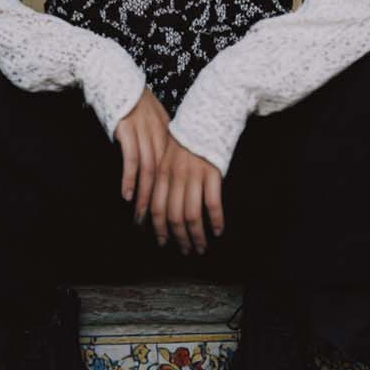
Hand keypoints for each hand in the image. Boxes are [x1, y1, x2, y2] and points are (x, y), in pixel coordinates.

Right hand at [114, 87, 170, 224]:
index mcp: (167, 132)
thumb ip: (158, 136)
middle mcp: (158, 133)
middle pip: (163, 175)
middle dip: (160, 203)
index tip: (168, 215)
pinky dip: (129, 179)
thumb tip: (160, 160)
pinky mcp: (127, 129)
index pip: (172, 170)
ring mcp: (143, 131)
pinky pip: (131, 159)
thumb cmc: (130, 97)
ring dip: (144, 197)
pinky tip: (126, 195)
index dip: (171, 194)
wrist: (113, 74)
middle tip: (156, 225)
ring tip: (140, 217)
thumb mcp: (151, 116)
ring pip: (149, 171)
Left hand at [150, 136, 223, 255]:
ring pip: (192, 215)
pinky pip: (213, 203)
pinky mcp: (213, 173)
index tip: (162, 242)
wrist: (206, 118)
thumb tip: (152, 207)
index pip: (156, 207)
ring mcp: (195, 175)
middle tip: (185, 251)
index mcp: (161, 172)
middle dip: (178, 238)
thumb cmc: (185, 141)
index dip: (158, 228)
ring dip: (196, 236)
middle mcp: (176, 176)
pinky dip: (215, 220)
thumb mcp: (166, 156)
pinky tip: (217, 231)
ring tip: (200, 247)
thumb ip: (160, 178)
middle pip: (174, 216)